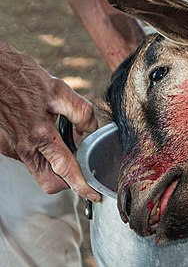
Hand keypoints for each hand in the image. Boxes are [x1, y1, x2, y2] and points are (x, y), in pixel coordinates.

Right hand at [0, 42, 99, 201]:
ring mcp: (10, 148)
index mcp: (40, 135)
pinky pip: (26, 157)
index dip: (81, 186)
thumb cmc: (22, 77)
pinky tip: (43, 131)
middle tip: (79, 169)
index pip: (65, 170)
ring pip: (37, 170)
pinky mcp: (3, 144)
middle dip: (66, 182)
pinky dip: (40, 151)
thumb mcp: (59, 89)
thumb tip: (89, 130)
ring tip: (60, 139)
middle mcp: (23, 147)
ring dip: (53, 164)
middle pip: (49, 182)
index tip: (93, 196)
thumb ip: (80, 112)